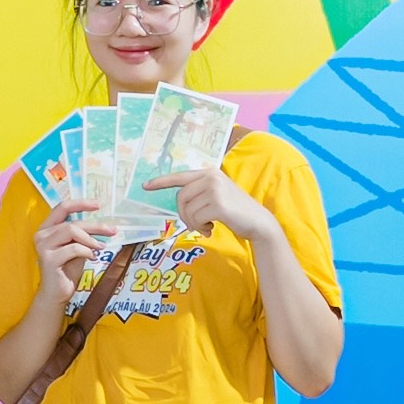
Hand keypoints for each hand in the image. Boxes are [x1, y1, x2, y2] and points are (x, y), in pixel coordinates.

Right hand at [34, 206, 105, 298]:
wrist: (57, 293)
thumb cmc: (67, 269)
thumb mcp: (76, 247)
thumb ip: (82, 234)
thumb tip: (103, 224)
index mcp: (47, 228)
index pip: (62, 208)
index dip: (81, 204)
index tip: (98, 204)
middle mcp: (42, 234)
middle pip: (72, 222)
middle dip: (95, 226)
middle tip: (111, 230)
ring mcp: (43, 246)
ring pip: (71, 231)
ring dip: (90, 238)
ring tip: (101, 246)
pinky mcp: (48, 259)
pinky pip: (73, 248)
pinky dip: (87, 251)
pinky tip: (92, 257)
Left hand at [146, 159, 262, 247]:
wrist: (258, 221)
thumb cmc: (235, 211)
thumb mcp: (217, 195)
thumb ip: (200, 193)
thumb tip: (179, 202)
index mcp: (209, 173)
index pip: (180, 176)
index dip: (161, 182)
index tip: (146, 186)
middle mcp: (211, 177)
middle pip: (180, 198)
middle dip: (183, 215)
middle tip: (195, 225)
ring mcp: (214, 189)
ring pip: (187, 210)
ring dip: (193, 224)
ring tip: (206, 227)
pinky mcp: (217, 204)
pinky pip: (196, 219)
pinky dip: (200, 228)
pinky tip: (211, 229)